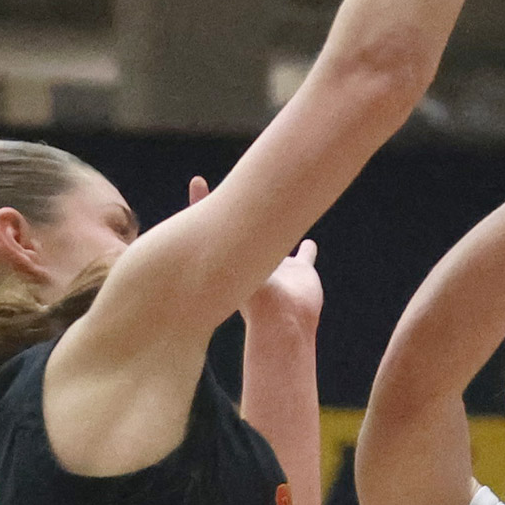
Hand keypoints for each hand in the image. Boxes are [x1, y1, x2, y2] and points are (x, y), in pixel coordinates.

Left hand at [187, 173, 324, 327]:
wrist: (283, 323)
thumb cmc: (256, 296)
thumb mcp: (235, 257)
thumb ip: (222, 226)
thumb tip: (195, 186)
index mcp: (234, 258)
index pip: (215, 225)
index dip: (202, 202)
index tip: (197, 182)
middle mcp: (255, 259)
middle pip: (248, 228)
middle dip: (244, 210)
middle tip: (242, 185)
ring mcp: (279, 267)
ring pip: (277, 242)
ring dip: (278, 230)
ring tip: (283, 211)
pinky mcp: (302, 273)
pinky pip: (305, 258)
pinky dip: (307, 251)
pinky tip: (309, 243)